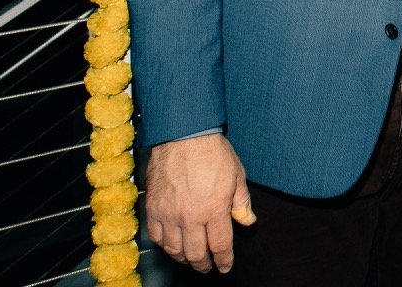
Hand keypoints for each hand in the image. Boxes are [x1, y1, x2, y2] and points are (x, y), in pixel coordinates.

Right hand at [144, 133, 255, 272]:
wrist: (183, 135)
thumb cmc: (212, 152)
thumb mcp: (237, 176)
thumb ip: (242, 203)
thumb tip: (248, 222)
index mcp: (214, 210)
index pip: (220, 246)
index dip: (223, 261)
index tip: (225, 267)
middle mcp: (190, 216)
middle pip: (196, 253)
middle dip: (203, 264)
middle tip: (207, 267)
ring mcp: (169, 214)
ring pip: (174, 249)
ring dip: (183, 258)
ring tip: (190, 259)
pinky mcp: (153, 208)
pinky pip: (156, 236)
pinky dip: (164, 245)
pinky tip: (171, 245)